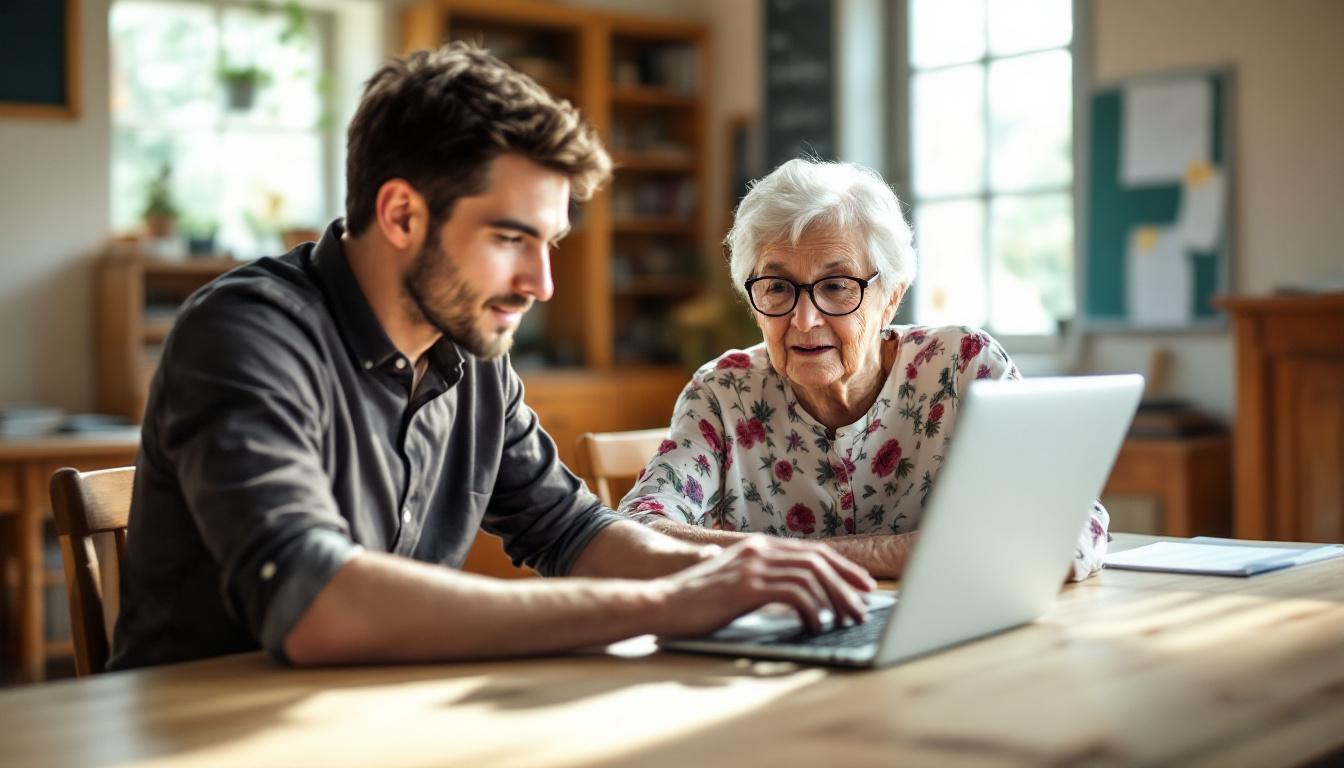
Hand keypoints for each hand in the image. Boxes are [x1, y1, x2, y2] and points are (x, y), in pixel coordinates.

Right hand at [650, 536, 875, 636]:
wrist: (661, 602)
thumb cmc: (696, 600)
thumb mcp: (734, 582)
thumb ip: (763, 580)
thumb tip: (799, 596)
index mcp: (757, 545)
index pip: (811, 551)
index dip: (841, 566)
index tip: (860, 584)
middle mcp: (758, 549)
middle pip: (817, 561)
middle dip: (846, 583)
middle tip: (864, 604)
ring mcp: (752, 566)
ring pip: (811, 577)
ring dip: (835, 600)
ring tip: (847, 620)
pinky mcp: (747, 587)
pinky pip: (794, 594)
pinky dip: (812, 610)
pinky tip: (816, 625)